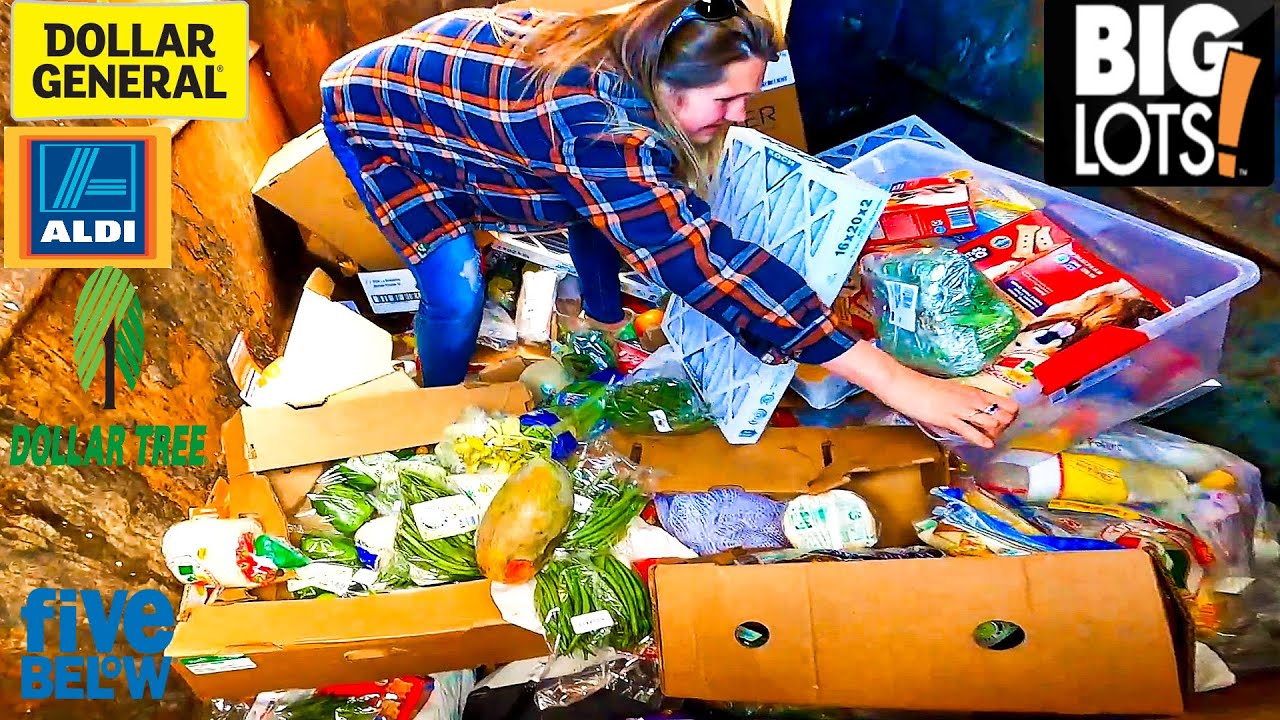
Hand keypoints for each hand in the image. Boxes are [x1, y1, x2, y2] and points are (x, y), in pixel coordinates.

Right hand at [822, 341, 1019, 448]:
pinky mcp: (948, 418)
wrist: (902, 384)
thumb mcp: (947, 393)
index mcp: (970, 391)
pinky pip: (969, 430)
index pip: (999, 400)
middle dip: (1006, 423)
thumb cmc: (921, 388)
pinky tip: (988, 445)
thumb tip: (967, 415)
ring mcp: (959, 408)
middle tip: (1005, 432)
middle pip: (999, 411)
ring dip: (995, 431)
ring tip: (997, 439)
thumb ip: (959, 403)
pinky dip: (981, 438)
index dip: (1009, 411)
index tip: (1012, 420)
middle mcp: (969, 398)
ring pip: (988, 420)